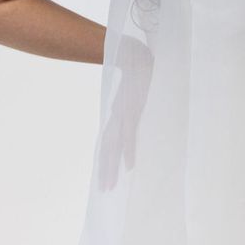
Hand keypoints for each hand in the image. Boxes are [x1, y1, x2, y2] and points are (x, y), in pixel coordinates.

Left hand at [98, 35, 153, 191]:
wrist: (136, 54)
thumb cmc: (139, 72)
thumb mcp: (133, 92)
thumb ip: (133, 104)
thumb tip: (136, 113)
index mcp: (118, 114)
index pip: (109, 142)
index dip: (106, 160)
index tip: (105, 177)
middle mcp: (118, 117)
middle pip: (108, 148)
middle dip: (106, 169)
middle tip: (104, 190)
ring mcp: (124, 114)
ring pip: (116, 146)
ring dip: (112, 166)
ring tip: (110, 185)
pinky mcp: (133, 110)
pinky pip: (131, 135)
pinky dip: (129, 151)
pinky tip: (129, 166)